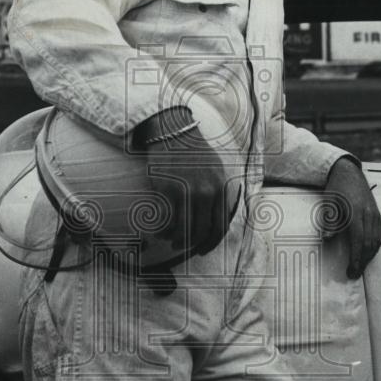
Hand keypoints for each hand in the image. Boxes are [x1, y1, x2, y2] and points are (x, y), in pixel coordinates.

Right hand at [134, 108, 229, 256]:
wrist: (173, 131)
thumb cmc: (192, 150)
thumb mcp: (215, 168)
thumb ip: (218, 190)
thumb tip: (217, 213)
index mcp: (221, 188)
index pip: (220, 225)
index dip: (211, 242)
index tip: (203, 249)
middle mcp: (208, 192)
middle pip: (203, 231)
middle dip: (192, 245)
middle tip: (181, 248)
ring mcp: (189, 192)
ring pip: (186, 230)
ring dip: (176, 240)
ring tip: (168, 240)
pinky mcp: (170, 191)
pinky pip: (169, 221)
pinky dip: (164, 231)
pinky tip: (159, 231)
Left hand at [322, 157, 380, 278]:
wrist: (348, 172)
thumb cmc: (336, 188)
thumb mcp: (329, 203)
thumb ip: (329, 221)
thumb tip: (327, 239)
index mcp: (356, 212)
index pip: (359, 241)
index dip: (356, 258)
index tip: (351, 271)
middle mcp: (368, 214)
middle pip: (369, 244)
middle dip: (363, 262)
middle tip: (354, 273)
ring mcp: (375, 213)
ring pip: (376, 240)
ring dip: (370, 256)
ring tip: (360, 266)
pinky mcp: (377, 213)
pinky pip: (379, 234)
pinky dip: (374, 246)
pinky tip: (368, 253)